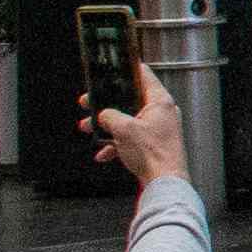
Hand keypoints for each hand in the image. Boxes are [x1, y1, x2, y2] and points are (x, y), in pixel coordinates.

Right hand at [88, 65, 189, 189]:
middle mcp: (161, 112)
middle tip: (88, 103)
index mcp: (160, 101)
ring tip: (87, 128)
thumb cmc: (153, 154)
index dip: (126, 70)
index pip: (144, 75)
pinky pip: (131, 138)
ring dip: (107, 126)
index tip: (113, 68)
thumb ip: (109, 116)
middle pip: (130, 100)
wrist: (164, 182)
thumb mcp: (123, 129)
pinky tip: (103, 154)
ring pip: (128, 120)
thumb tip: (103, 115)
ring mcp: (158, 128)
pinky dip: (116, 144)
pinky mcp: (154, 143)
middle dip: (106, 104)